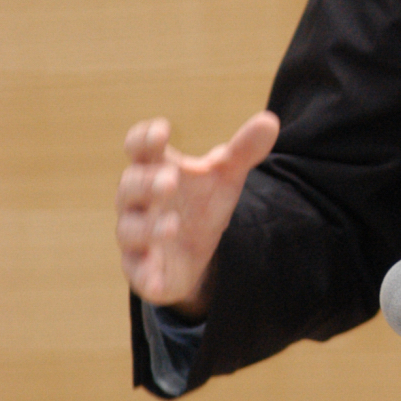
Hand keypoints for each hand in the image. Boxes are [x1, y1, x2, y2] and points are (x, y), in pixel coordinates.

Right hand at [115, 111, 279, 317]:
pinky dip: (145, 275)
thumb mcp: (226, 177)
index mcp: (154, 169)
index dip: (145, 138)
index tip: (163, 131)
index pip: (140, 148)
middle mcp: (137, 201)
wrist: (196, 253)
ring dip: (148, 227)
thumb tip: (270, 121)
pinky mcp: (140, 269)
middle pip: (130, 186)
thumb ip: (243, 151)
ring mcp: (135, 235)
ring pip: (130, 229)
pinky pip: (137, 272)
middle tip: (170, 180)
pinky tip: (157, 279)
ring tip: (173, 225)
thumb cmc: (201, 203)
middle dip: (148, 183)